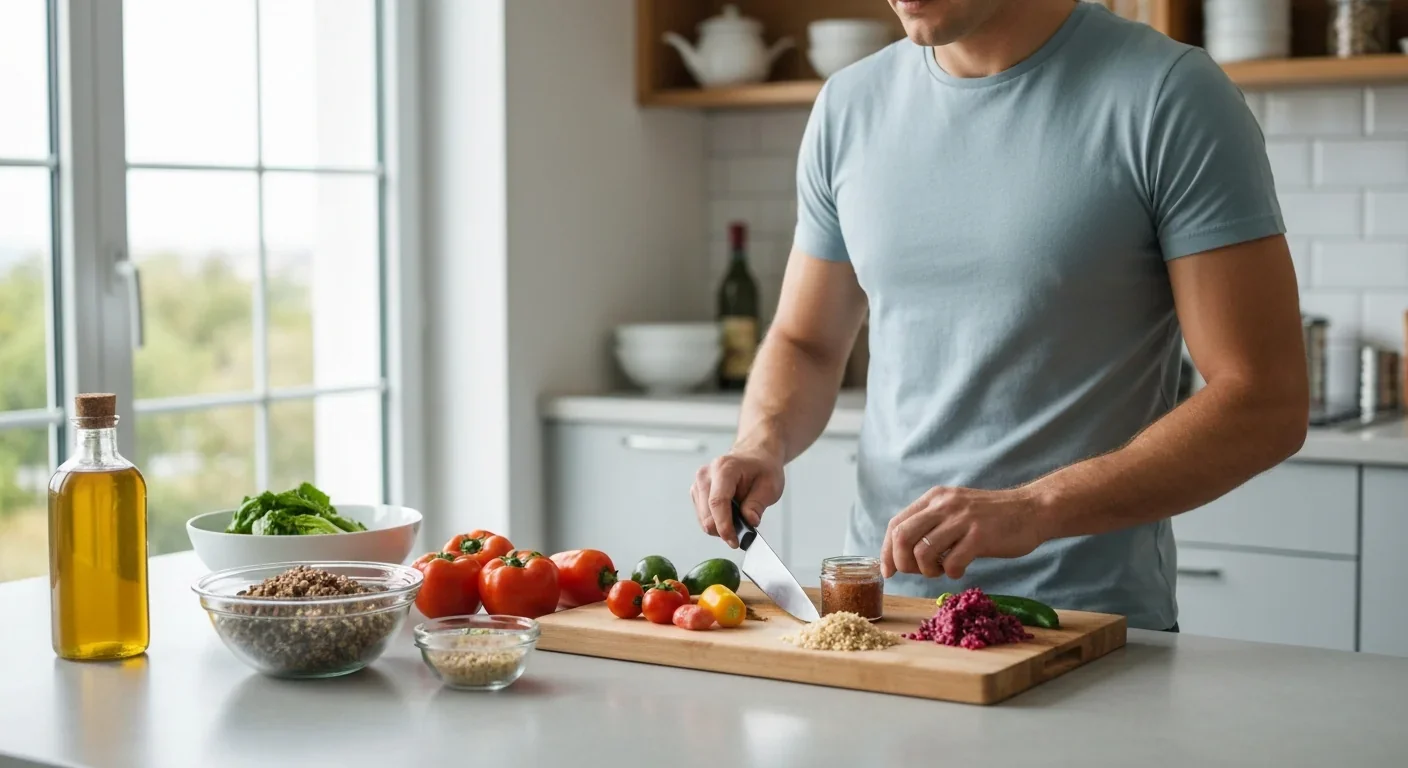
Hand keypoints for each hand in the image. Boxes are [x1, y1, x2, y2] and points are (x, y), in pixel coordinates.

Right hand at [690, 446, 783, 547]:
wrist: (755, 456)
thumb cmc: (762, 468)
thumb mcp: (770, 485)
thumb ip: (757, 504)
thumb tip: (749, 522)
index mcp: (724, 468)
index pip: (717, 502)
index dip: (724, 526)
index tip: (734, 541)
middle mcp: (706, 475)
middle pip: (707, 515)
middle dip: (724, 530)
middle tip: (743, 533)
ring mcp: (698, 483)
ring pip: (703, 519)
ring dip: (720, 527)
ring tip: (739, 519)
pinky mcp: (696, 492)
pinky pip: (703, 517)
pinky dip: (716, 522)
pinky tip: (730, 515)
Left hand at [881, 485, 1048, 579]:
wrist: (1033, 509)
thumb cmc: (992, 516)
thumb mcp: (956, 509)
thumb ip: (931, 523)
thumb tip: (902, 551)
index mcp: (934, 498)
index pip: (895, 524)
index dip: (886, 551)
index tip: (889, 571)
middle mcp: (944, 505)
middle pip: (902, 537)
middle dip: (902, 563)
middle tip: (917, 572)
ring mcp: (962, 519)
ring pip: (922, 553)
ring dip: (927, 571)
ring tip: (942, 569)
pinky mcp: (980, 536)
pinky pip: (951, 563)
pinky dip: (951, 574)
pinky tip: (960, 570)